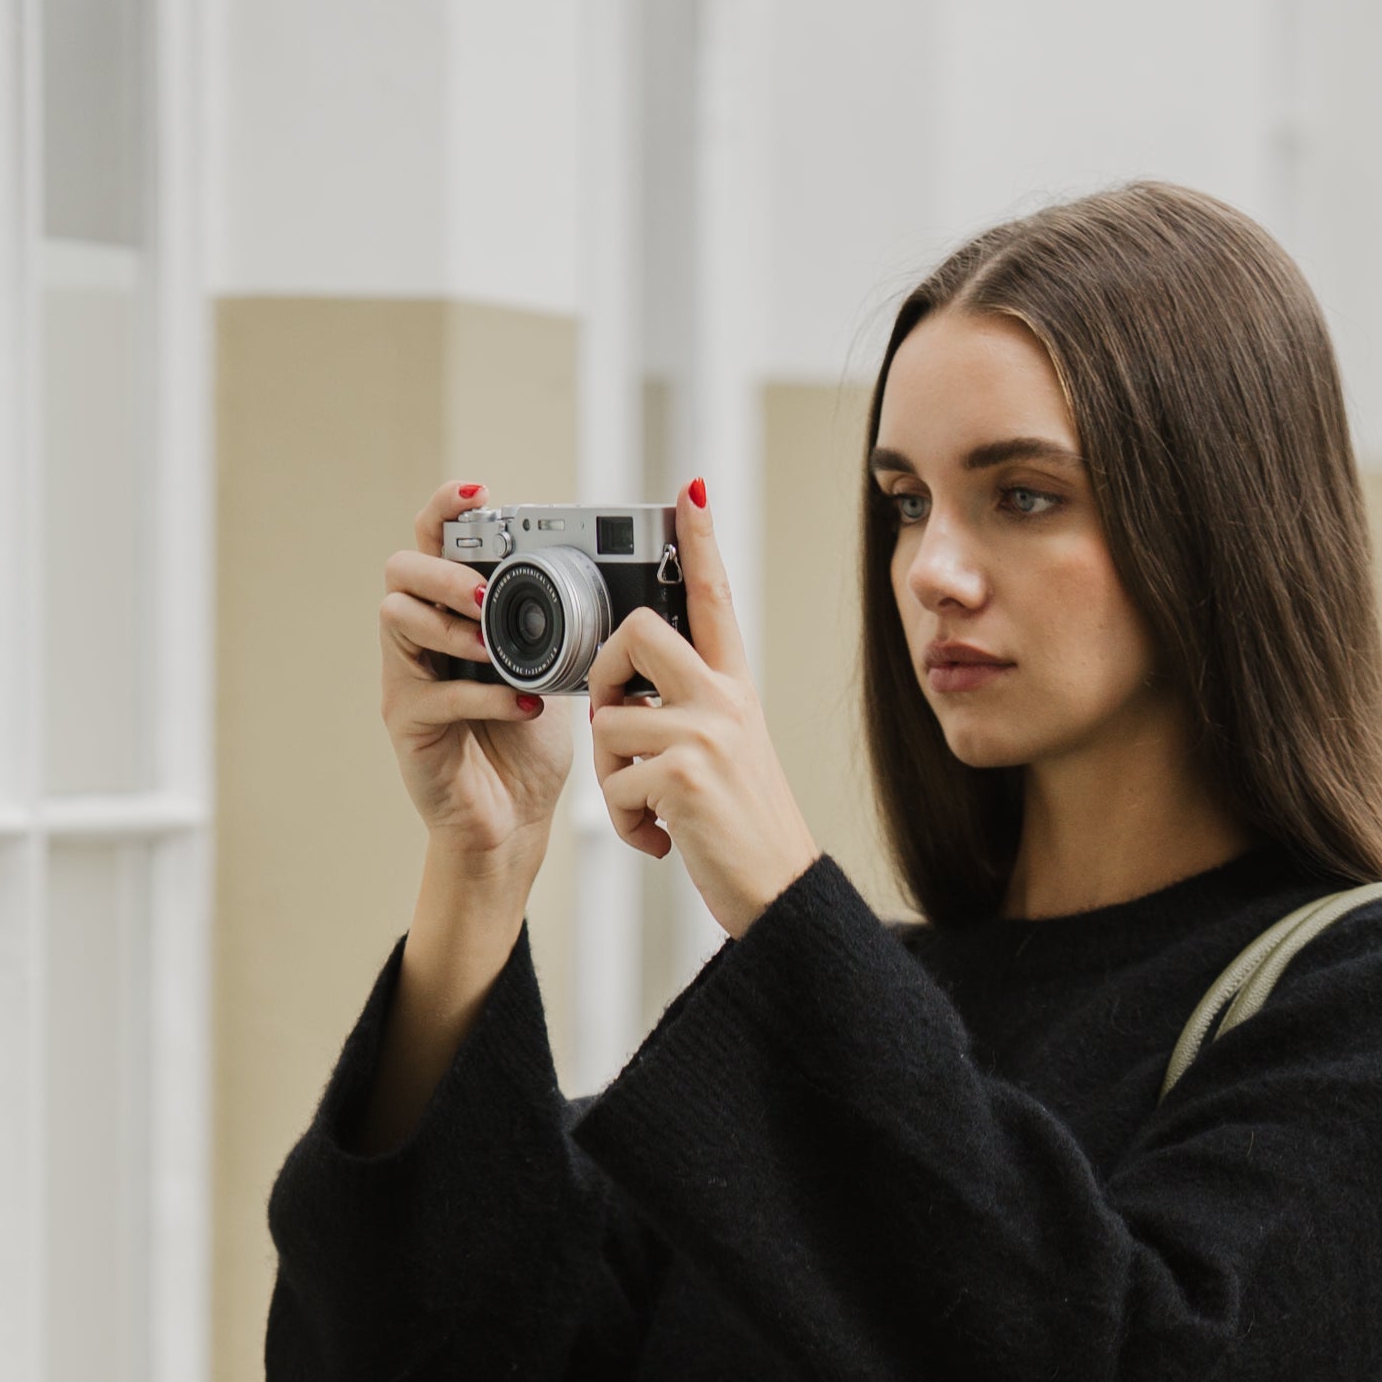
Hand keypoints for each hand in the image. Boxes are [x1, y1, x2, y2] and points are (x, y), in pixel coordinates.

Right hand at [380, 480, 580, 889]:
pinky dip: (481, 693)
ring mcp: (407, 678)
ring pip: (397, 618)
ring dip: (450, 625)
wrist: (512, 821)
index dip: (447, 510)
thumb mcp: (553, 669)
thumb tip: (602, 580)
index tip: (479, 494)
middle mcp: (420, 638)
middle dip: (444, 571)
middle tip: (483, 592)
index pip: (435, 542)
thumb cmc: (526, 743)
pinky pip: (433, 693)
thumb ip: (555, 626)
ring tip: (493, 645)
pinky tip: (522, 703)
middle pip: (401, 569)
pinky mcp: (408, 723)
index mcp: (454, 613)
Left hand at [589, 487, 818, 939]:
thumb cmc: (745, 831)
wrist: (777, 892)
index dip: (702, 541)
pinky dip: (626, 823)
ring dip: (613, 778)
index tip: (690, 490)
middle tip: (617, 723)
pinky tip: (661, 839)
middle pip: (636, 633)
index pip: (716, 598)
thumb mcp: (728, 755)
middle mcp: (724, 700)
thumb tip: (624, 702)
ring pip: (611, 724)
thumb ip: (688, 714)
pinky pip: (614, 783)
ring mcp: (705, 734)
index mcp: (735, 689)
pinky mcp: (681, 775)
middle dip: (604, 675)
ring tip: (651, 810)